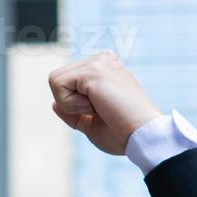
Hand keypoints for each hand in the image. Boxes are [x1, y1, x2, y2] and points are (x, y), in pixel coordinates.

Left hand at [48, 51, 162, 155]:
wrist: (143, 136)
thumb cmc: (123, 134)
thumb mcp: (92, 125)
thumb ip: (72, 114)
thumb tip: (53, 103)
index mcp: (104, 69)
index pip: (67, 83)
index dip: (74, 106)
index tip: (101, 112)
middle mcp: (101, 60)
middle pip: (57, 80)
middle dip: (70, 104)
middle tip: (100, 111)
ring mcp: (98, 62)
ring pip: (55, 81)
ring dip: (71, 104)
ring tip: (99, 107)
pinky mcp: (93, 69)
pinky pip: (58, 85)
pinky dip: (72, 104)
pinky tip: (96, 106)